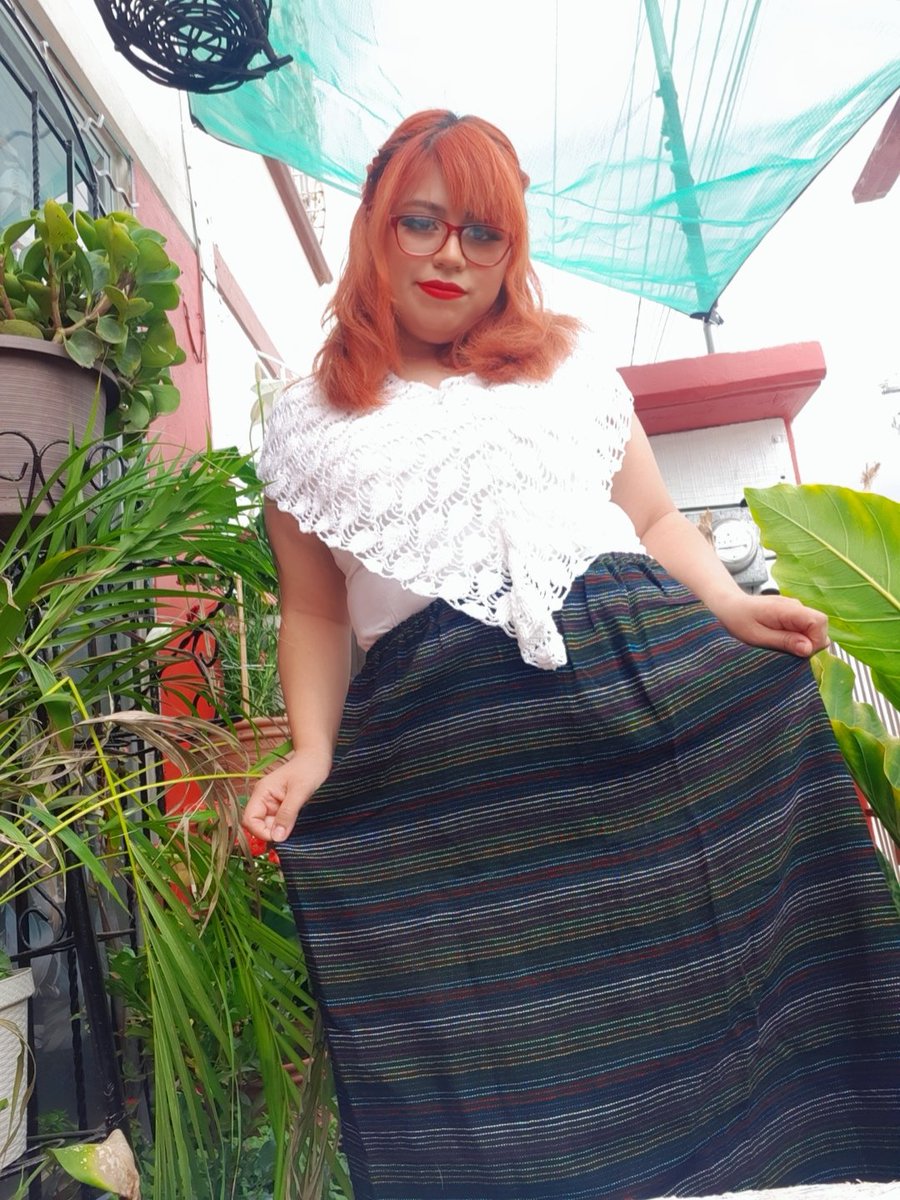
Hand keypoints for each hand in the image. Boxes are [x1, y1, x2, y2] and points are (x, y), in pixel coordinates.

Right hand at [241, 749, 331, 842]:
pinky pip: (281, 823)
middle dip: (274, 833)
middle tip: (293, 833)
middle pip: (259, 826)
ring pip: (271, 827)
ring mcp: (273, 804)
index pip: (250, 820)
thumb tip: (276, 837)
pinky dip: (289, 827)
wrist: (318, 757)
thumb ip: (287, 814)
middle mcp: (264, 800)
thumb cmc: (309, 768)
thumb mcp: (300, 791)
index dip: (261, 832)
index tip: (280, 837)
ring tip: (299, 825)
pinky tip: (300, 824)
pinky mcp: (283, 808)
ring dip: (283, 830)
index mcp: (262, 793)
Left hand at [712, 591, 828, 657]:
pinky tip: (781, 641)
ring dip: (803, 642)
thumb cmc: (737, 620)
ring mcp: (795, 609)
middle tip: (788, 653)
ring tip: (781, 646)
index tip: (800, 653)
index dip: (815, 640)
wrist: (726, 606)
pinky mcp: (792, 614)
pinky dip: (798, 638)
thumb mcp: (756, 636)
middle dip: (811, 644)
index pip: (819, 621)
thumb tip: (809, 649)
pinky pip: (805, 628)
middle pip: (820, 625)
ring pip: (813, 628)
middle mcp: (795, 605)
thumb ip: (784, 641)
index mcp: (787, 609)